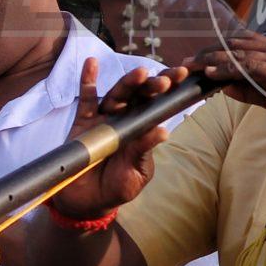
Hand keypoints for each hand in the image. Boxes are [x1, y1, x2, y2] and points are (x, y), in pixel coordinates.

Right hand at [45, 57, 187, 219]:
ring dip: (128, 82)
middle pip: (140, 95)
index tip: (182, 77)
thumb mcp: (135, 173)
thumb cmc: (117, 187)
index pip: (158, 105)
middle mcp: (126, 118)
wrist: (87, 202)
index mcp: (143, 129)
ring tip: (140, 73)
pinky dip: (87, 80)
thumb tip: (163, 131)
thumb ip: (144, 151)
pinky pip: (86, 99)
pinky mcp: (83, 122)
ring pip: (118, 95)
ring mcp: (104, 118)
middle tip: (165, 80)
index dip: (169, 90)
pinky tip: (91, 63)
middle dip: (152, 85)